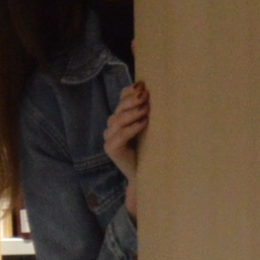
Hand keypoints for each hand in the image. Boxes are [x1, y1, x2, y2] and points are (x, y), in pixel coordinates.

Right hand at [102, 80, 149, 218]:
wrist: (147, 174)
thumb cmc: (149, 149)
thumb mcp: (147, 127)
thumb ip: (145, 112)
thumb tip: (151, 92)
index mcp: (118, 119)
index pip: (121, 100)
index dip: (129, 92)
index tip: (142, 85)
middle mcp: (111, 128)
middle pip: (119, 109)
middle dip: (133, 101)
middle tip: (146, 96)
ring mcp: (109, 139)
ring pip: (118, 120)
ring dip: (133, 113)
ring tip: (147, 109)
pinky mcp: (111, 149)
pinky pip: (122, 135)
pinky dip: (133, 127)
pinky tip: (144, 122)